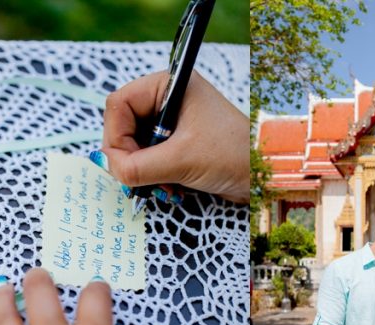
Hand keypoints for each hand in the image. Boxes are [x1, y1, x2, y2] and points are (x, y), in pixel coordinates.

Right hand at [101, 70, 249, 203]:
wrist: (263, 177)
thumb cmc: (234, 155)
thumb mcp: (182, 160)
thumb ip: (139, 166)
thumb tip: (111, 169)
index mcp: (169, 86)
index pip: (119, 104)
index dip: (115, 136)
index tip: (122, 164)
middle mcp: (169, 100)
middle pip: (123, 126)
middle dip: (130, 157)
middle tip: (140, 180)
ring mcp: (173, 124)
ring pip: (135, 147)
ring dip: (143, 171)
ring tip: (163, 186)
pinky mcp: (179, 145)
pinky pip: (150, 160)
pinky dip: (154, 177)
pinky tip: (171, 188)